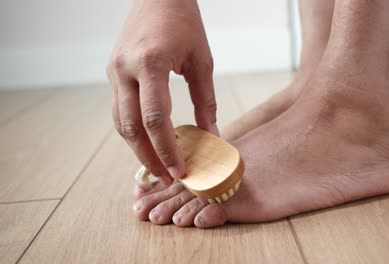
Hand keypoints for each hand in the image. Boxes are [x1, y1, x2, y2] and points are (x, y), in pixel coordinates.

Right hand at [107, 0, 217, 184]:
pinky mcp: (112, 72)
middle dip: (148, 156)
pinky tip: (148, 140)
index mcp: (150, 64)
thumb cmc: (184, 23)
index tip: (179, 171)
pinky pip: (118, 109)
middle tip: (166, 177)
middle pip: (131, 127)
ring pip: (120, 122)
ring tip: (157, 165)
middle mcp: (125, 69)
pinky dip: (132, 129)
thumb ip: (206, 100)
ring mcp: (114, 71)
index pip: (156, 118)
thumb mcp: (202, 61)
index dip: (167, 149)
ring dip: (137, 147)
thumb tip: (212, 134)